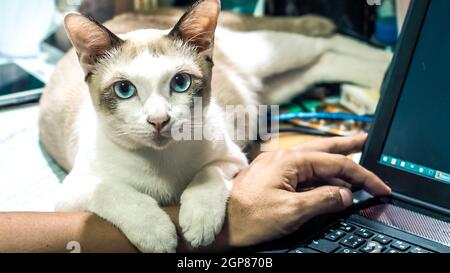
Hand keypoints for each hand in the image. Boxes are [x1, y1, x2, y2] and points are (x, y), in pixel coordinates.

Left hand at [226, 134, 390, 246]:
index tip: (379, 186)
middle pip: (324, 148)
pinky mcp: (271, 176)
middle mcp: (282, 158)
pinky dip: (318, 172)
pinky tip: (326, 177)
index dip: (361, 175)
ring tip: (352, 157)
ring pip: (312, 158)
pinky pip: (301, 170)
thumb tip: (345, 195)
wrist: (220, 222)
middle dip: (347, 146)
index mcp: (289, 161)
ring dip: (334, 159)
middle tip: (366, 141)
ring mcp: (276, 166)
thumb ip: (323, 200)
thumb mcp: (292, 212)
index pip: (335, 163)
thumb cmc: (248, 217)